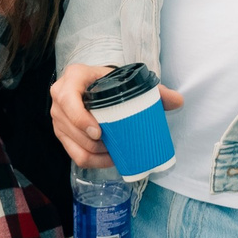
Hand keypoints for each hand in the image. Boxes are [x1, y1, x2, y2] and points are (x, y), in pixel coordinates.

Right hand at [50, 63, 183, 168]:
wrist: (95, 82)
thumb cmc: (110, 81)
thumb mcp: (127, 80)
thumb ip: (155, 89)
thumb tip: (179, 101)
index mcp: (74, 77)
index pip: (68, 100)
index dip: (81, 119)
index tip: (100, 132)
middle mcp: (60, 96)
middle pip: (71, 128)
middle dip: (93, 143)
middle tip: (114, 147)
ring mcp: (58, 116)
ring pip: (74, 145)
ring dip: (95, 154)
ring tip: (114, 153)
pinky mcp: (61, 132)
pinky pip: (73, 153)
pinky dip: (92, 161)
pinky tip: (108, 159)